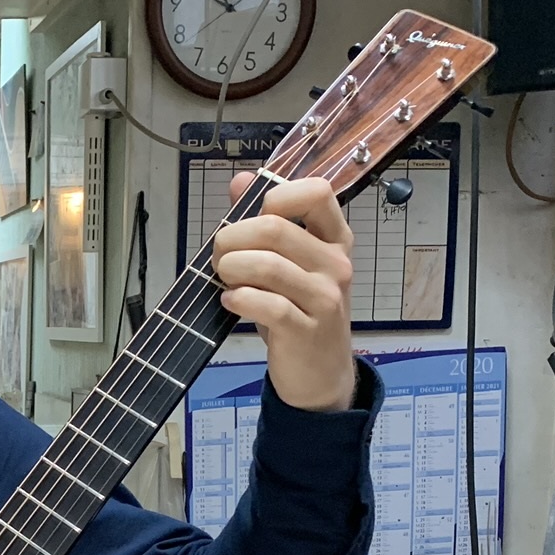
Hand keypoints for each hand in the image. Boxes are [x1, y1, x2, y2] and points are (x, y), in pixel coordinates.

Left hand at [215, 173, 356, 411]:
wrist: (320, 374)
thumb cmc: (300, 312)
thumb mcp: (289, 265)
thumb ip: (265, 222)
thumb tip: (240, 180)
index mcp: (335, 239)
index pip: (317, 192)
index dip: (276, 195)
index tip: (255, 217)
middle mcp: (336, 264)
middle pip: (274, 229)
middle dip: (232, 238)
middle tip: (219, 256)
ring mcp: (325, 298)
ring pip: (267, 266)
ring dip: (230, 268)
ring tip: (223, 278)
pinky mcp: (306, 330)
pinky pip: (267, 304)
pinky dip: (239, 298)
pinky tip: (230, 301)